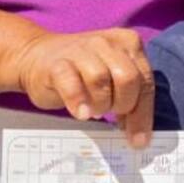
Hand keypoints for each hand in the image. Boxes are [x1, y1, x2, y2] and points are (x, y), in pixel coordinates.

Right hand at [12, 28, 154, 147]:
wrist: (37, 58)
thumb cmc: (82, 74)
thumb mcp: (113, 79)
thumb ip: (130, 96)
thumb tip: (140, 137)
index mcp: (128, 43)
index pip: (145, 81)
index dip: (143, 113)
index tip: (139, 140)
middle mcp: (106, 42)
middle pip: (128, 78)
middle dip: (123, 105)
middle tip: (110, 114)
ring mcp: (80, 50)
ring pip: (100, 79)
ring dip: (100, 104)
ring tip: (93, 111)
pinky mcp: (57, 64)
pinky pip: (71, 83)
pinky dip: (78, 101)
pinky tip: (81, 113)